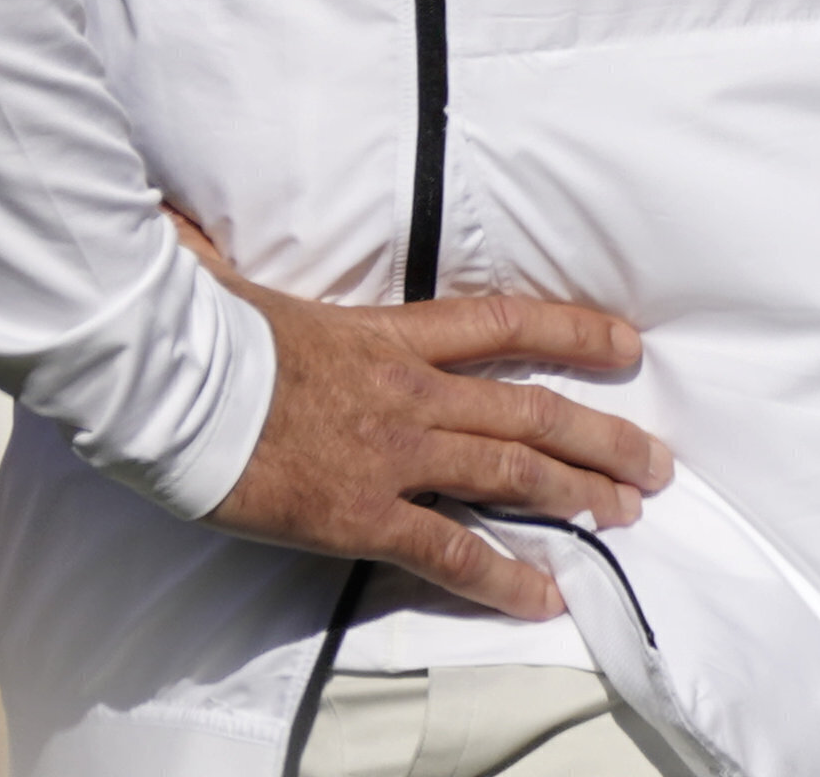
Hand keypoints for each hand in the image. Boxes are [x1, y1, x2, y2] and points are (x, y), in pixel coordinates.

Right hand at [173, 209, 670, 621]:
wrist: (165, 386)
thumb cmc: (196, 332)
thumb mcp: (233, 281)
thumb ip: (230, 256)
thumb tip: (184, 225)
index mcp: (389, 334)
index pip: (505, 324)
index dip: (575, 331)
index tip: (626, 344)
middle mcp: (408, 391)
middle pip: (530, 411)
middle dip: (602, 438)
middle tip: (655, 463)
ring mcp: (390, 454)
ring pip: (510, 474)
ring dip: (577, 496)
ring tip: (625, 516)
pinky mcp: (359, 514)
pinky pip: (447, 550)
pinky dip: (501, 575)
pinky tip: (543, 594)